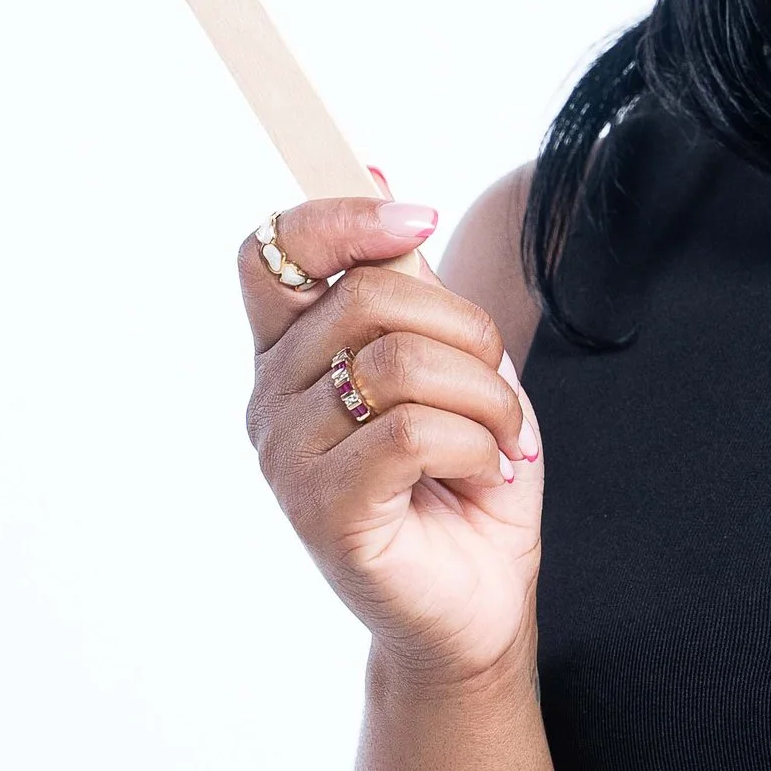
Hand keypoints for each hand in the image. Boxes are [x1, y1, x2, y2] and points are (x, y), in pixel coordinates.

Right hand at [238, 195, 541, 685]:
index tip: (418, 220)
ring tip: (498, 441)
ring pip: (401, 363)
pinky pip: (412, 433)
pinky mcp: (323, 510)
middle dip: (468, 330)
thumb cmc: (464, 478)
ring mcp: (288, 456)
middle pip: (367, 295)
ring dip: (484, 398)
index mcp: (291, 351)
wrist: (479, 601)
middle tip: (496, 390)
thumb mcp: (451, 359)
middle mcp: (272, 398)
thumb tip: (371, 168)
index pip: (272, 248)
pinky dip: (477, 446)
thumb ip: (408, 281)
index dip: (342, 216)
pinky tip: (484, 475)